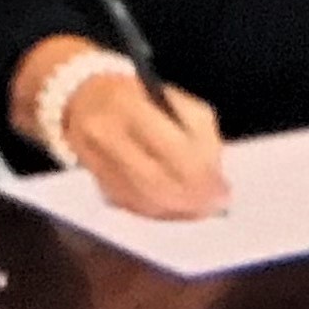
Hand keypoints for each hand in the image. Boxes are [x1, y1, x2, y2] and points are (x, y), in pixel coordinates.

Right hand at [60, 71, 227, 220]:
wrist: (84, 97)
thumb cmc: (138, 95)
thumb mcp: (171, 96)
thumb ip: (197, 130)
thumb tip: (215, 173)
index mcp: (128, 105)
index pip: (170, 148)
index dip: (200, 174)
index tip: (224, 188)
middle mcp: (107, 134)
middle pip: (155, 181)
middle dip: (192, 198)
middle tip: (217, 204)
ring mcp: (97, 163)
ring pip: (144, 201)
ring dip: (179, 211)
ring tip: (203, 209)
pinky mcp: (97, 183)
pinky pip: (134, 208)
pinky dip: (162, 213)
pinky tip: (180, 211)